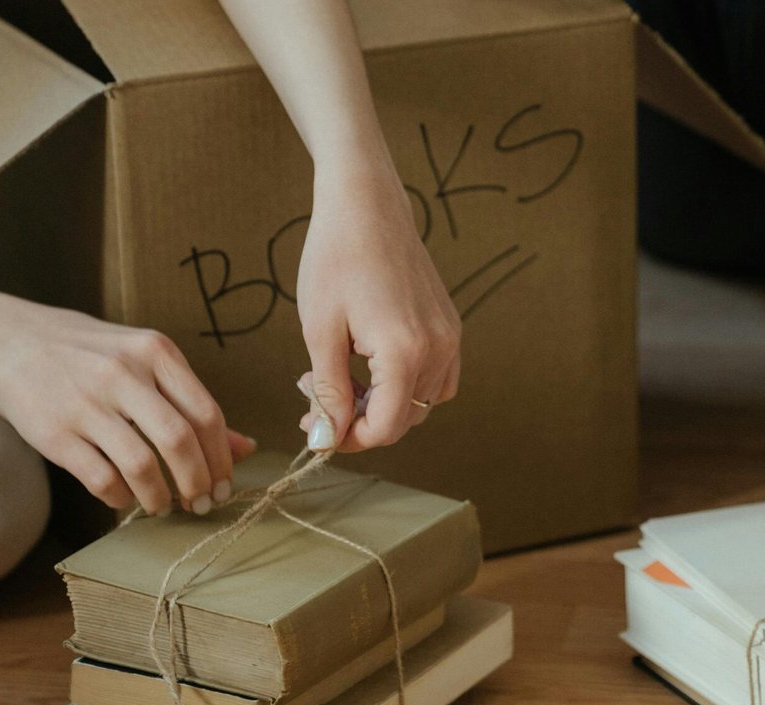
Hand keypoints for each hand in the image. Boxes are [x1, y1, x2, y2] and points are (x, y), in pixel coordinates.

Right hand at [0, 297, 254, 513]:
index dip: (221, 459)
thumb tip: (245, 448)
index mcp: (155, 353)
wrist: (5, 341)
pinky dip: (120, 497)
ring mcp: (86, 402)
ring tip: (163, 506)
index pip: (206, 415)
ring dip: (160, 497)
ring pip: (142, 466)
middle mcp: (123, 373)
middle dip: (199, 483)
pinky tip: (124, 498)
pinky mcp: (55, 432)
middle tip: (202, 504)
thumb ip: (191, 402)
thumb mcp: (144, 362)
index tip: (224, 485)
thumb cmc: (88, 354)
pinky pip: (101, 478)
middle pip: (180, 442)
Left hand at [294, 163, 460, 451]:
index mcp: (405, 352)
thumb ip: (328, 392)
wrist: (367, 205)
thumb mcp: (320, 331)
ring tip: (340, 377)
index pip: (385, 428)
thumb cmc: (336, 258)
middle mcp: (438, 350)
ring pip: (420, 404)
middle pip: (404, 420)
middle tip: (314, 397)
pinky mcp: (450, 328)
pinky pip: (437, 381)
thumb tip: (326, 440)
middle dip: (359, 422)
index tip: (315, 428)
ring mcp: (449, 339)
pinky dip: (407, 388)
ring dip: (381, 406)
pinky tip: (374, 368)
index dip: (348, 439)